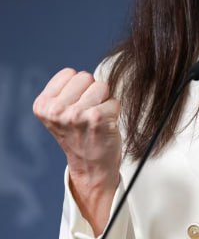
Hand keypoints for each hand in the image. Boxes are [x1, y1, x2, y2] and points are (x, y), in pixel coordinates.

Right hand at [33, 68, 121, 232]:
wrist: (91, 165)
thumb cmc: (80, 134)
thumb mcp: (60, 112)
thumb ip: (66, 91)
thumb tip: (83, 74)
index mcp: (43, 105)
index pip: (70, 73)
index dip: (78, 88)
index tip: (76, 106)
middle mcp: (56, 110)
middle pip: (86, 77)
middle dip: (91, 92)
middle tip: (88, 114)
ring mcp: (75, 114)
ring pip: (102, 86)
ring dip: (104, 101)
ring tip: (97, 119)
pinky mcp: (96, 118)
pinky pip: (115, 100)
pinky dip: (114, 111)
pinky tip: (106, 125)